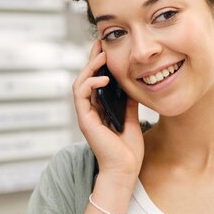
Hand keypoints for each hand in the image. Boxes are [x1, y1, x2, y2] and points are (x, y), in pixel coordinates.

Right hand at [72, 41, 144, 188]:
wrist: (125, 170)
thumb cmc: (128, 151)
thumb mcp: (132, 119)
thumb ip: (129, 103)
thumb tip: (133, 85)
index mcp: (99, 110)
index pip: (95, 82)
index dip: (99, 64)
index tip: (107, 48)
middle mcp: (90, 111)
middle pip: (85, 78)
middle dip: (92, 59)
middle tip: (100, 43)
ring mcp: (86, 115)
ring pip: (80, 83)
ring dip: (89, 67)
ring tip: (102, 56)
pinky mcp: (85, 120)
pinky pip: (81, 95)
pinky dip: (90, 83)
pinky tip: (102, 78)